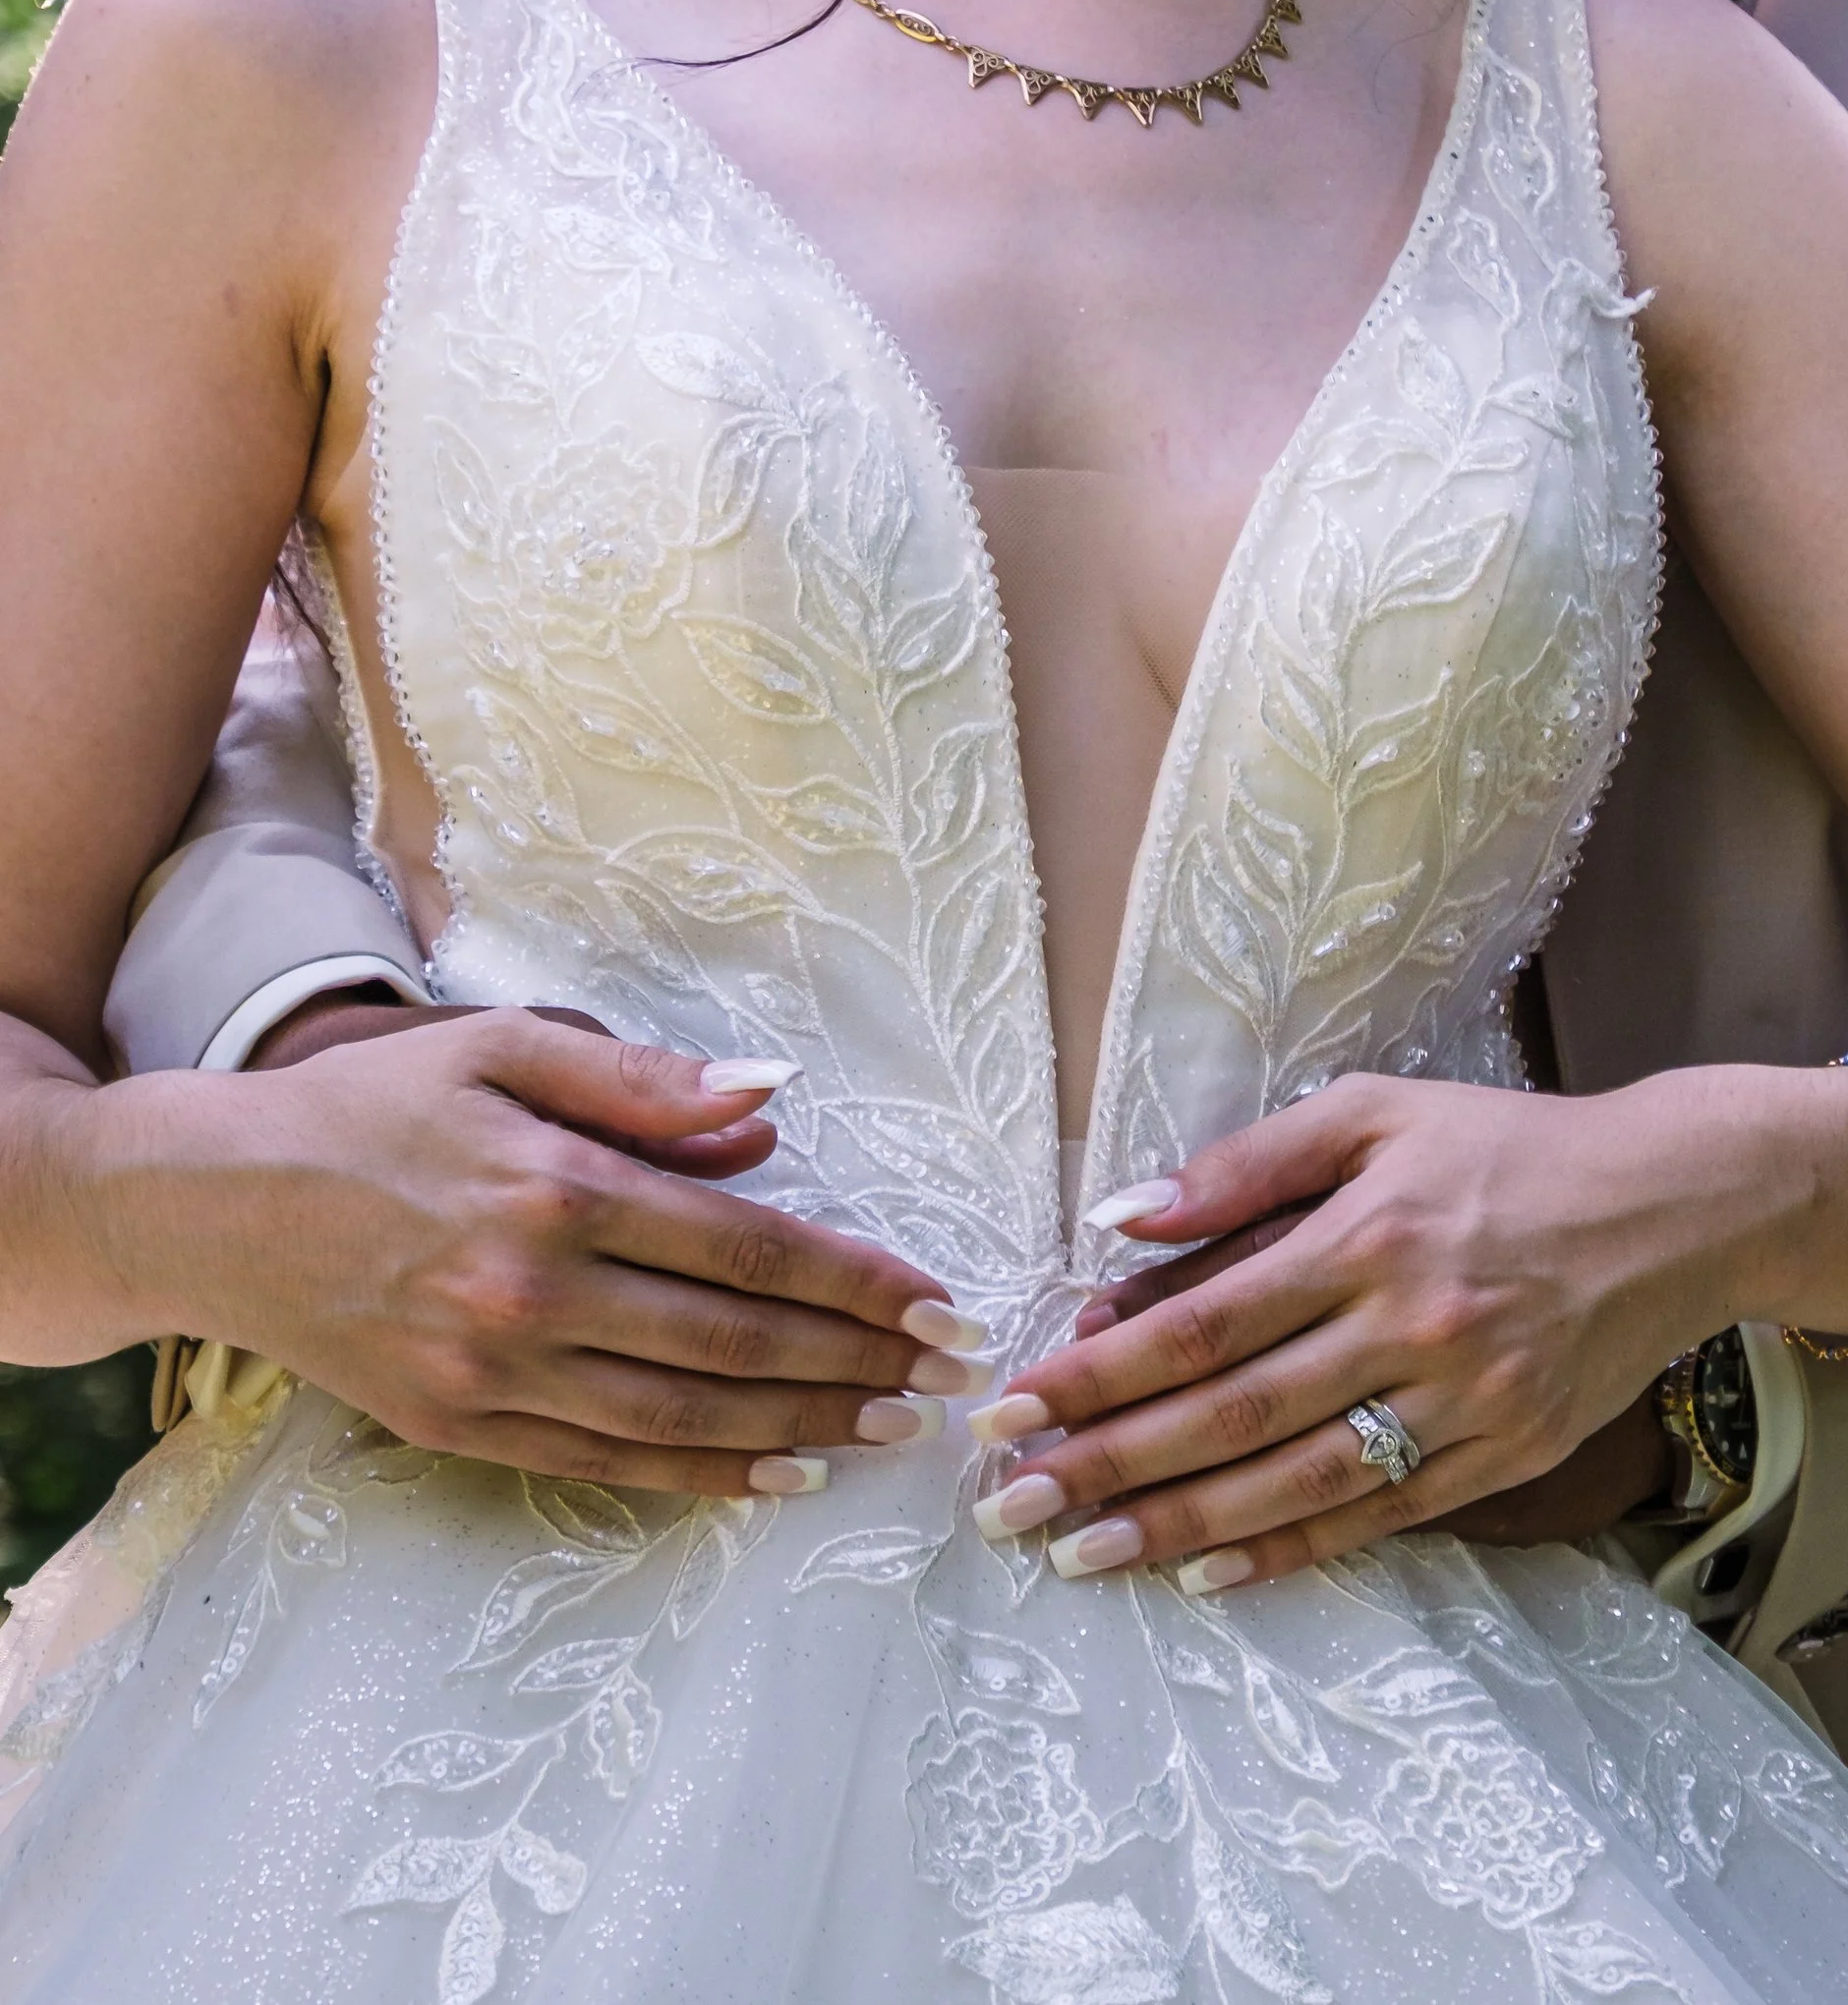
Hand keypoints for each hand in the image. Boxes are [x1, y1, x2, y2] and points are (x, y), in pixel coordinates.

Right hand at [86, 1010, 988, 1494]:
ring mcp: (498, 1373)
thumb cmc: (374, 1108)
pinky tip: (779, 1474)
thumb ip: (642, 1084)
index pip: (746, 1244)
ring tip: (891, 1427)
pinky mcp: (464, 1426)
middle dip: (856, 1359)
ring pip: (686, 1415)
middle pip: (734, 1338)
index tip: (934, 1298)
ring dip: (803, 1426)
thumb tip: (770, 1100)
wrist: (221, 1206)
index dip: (852, 1279)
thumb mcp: (503, 1051)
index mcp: (559, 1186)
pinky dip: (705, 1474)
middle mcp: (537, 1292)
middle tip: (949, 1375)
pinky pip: (610, 1463)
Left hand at [973, 1072, 1739, 1590]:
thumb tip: (1121, 1216)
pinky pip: (1381, 1516)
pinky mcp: (1509, 1455)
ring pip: (1298, 1481)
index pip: (1205, 1319)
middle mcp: (1413, 1325)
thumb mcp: (1376, 1111)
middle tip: (1010, 1505)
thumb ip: (1247, 1164)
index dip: (1101, 1371)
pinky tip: (1211, 1571)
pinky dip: (1291, 1550)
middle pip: (1234, 1412)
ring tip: (1082, 1554)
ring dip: (1180, 1524)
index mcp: (1369, 1232)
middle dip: (1111, 1463)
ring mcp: (1466, 1403)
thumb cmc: (1507, 1147)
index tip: (1016, 1404)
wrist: (1675, 1203)